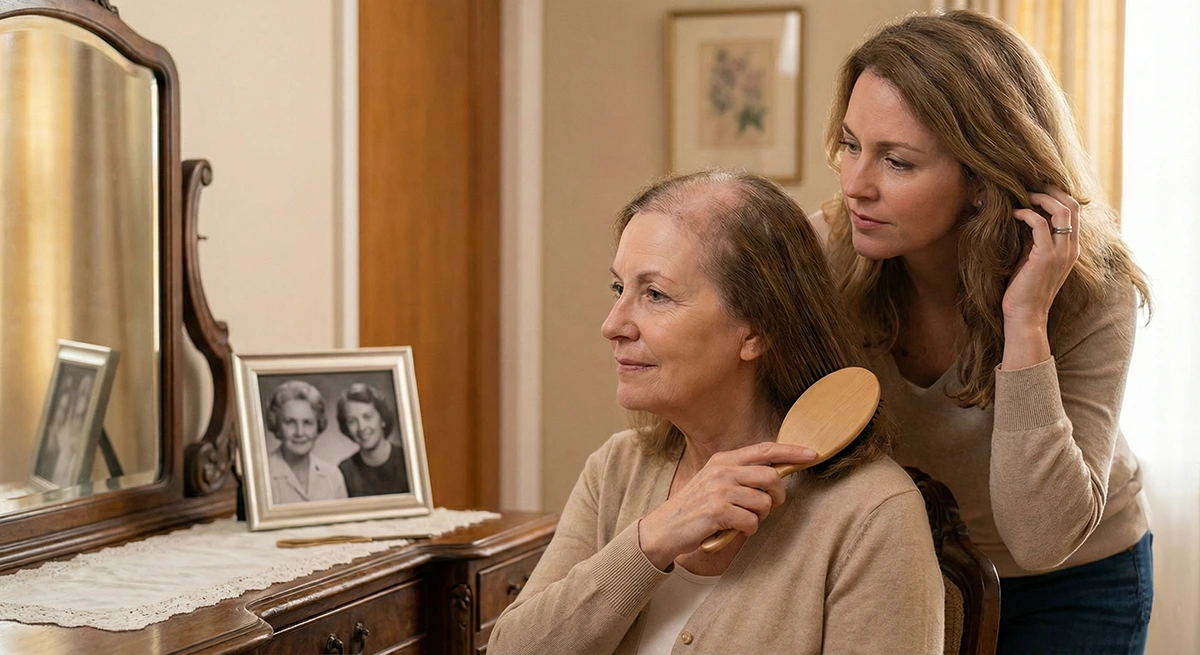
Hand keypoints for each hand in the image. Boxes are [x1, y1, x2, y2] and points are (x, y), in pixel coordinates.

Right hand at [637, 441, 816, 569]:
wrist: (665, 528)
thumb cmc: (696, 508)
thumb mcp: (715, 483)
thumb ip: (741, 476)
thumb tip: (776, 476)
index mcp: (723, 460)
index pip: (764, 450)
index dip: (791, 451)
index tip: (811, 454)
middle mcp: (722, 470)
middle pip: (771, 476)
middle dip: (778, 496)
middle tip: (769, 507)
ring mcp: (719, 490)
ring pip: (764, 502)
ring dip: (760, 516)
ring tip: (742, 519)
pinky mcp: (717, 511)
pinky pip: (752, 521)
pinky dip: (748, 529)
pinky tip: (732, 528)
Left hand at [1003, 186, 1079, 327]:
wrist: (1026, 316)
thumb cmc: (1024, 289)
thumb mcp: (1032, 258)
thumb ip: (1034, 239)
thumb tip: (1023, 215)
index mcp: (1071, 248)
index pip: (1074, 211)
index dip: (1058, 195)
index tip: (1037, 188)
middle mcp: (1071, 248)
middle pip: (1073, 205)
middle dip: (1052, 190)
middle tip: (1030, 185)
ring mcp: (1061, 252)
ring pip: (1062, 211)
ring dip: (1041, 197)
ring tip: (1023, 195)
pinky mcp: (1046, 257)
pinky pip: (1040, 224)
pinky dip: (1027, 213)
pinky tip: (1014, 213)